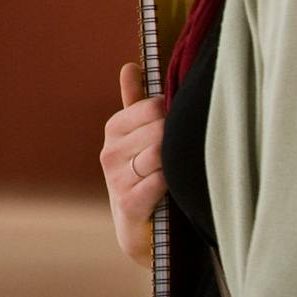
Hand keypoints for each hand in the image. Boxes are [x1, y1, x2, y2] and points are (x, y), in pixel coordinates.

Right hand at [99, 62, 166, 268]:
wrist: (142, 230)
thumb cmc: (145, 176)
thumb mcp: (139, 138)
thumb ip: (135, 102)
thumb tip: (130, 65)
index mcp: (114, 128)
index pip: (151, 106)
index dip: (172, 115)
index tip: (179, 128)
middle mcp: (109, 150)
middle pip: (157, 130)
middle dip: (175, 139)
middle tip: (186, 153)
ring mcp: (115, 177)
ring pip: (158, 155)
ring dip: (175, 164)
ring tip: (181, 171)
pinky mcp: (127, 203)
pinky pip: (158, 182)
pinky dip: (171, 184)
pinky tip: (175, 189)